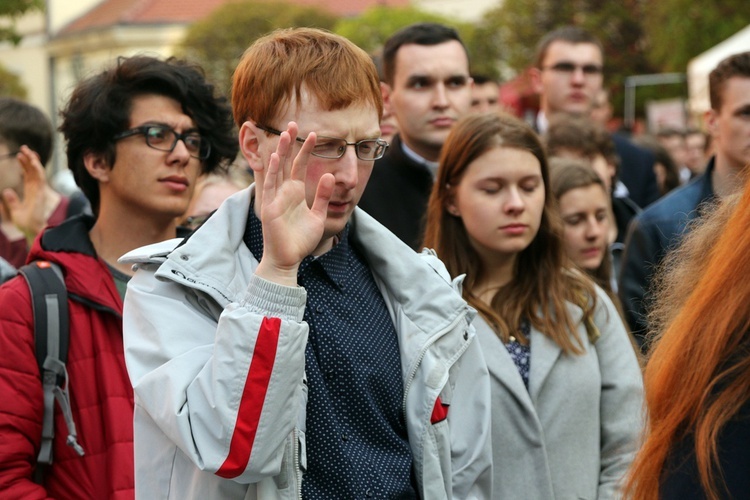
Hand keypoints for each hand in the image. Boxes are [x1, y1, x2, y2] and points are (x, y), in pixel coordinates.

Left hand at [1, 146, 47, 243]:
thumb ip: (12, 201)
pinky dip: (37, 169)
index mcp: (31, 194)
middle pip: (33, 171)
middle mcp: (36, 190)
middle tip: (23, 148)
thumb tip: (7, 190)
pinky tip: (32, 161)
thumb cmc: (26, 224)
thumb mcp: (15, 212)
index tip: (20, 156)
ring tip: (26, 151)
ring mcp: (39, 191)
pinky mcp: (41, 192)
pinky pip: (40, 178)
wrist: (32, 231)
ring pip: (37, 172)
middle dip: (29, 160)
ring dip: (33, 161)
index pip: (29, 176)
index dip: (25, 166)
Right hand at [255, 122, 333, 285]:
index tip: (314, 133)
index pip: (300, 165)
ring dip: (280, 151)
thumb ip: (323, 196)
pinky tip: (276, 158)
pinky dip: (273, 172)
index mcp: (296, 192)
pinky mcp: (269, 208)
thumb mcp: (318, 215)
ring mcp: (275, 198)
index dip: (306, 150)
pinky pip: (270, 186)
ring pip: (277, 169)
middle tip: (292, 122)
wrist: (289, 259)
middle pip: (286, 162)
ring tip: (284, 133)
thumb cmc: (301, 240)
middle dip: (289, 143)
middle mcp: (284, 191)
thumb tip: (330, 176)